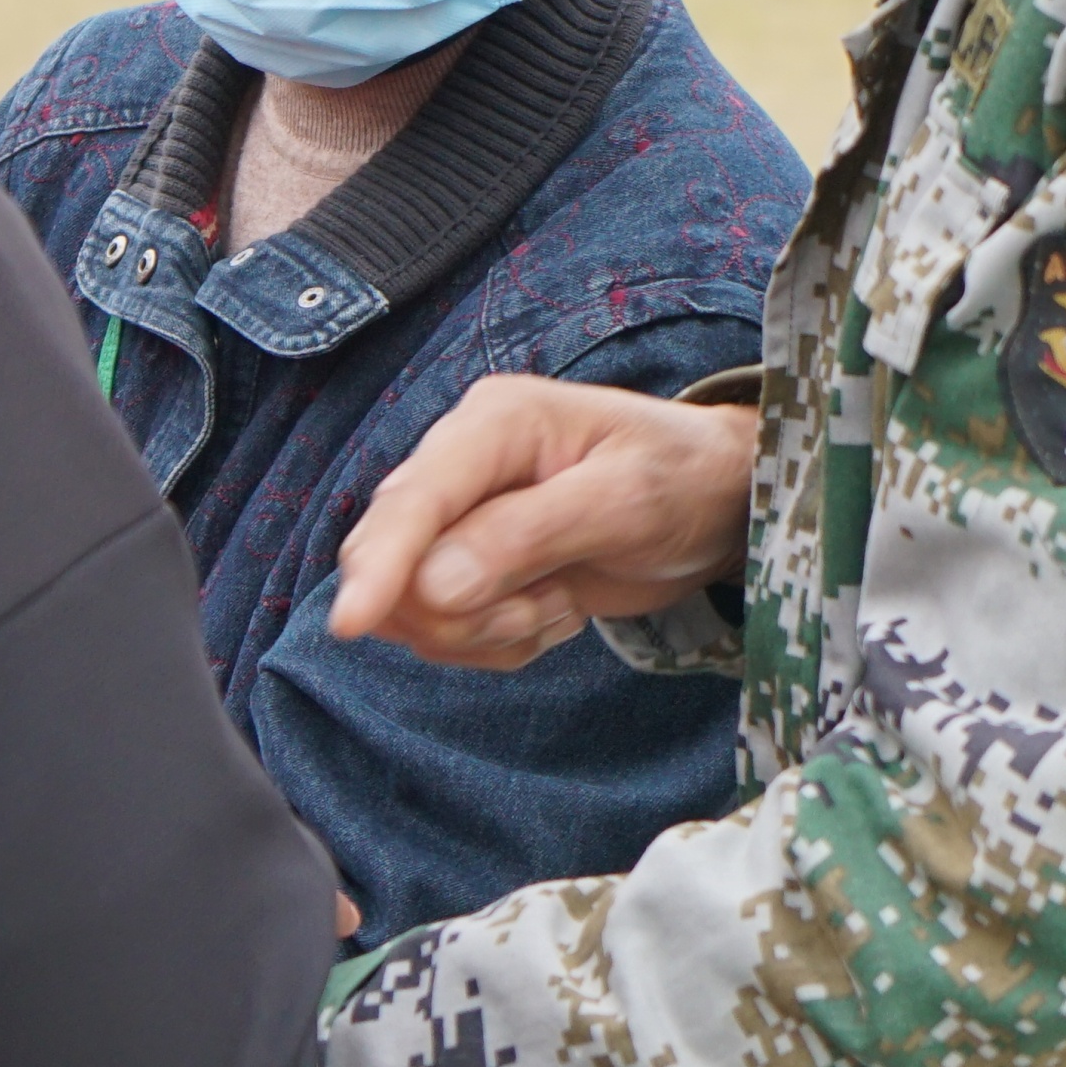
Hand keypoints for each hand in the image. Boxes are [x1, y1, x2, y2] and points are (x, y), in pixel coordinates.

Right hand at [328, 376, 754, 671]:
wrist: (714, 501)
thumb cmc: (682, 477)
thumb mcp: (624, 500)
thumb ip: (527, 535)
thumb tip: (432, 585)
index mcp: (493, 423)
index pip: (413, 499)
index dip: (377, 564)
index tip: (351, 625)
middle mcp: (460, 467)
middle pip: (398, 563)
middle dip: (464, 612)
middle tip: (549, 605)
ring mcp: (459, 520)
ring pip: (417, 610)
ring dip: (489, 631)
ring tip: (561, 601)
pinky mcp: (468, 567)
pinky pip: (448, 633)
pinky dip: (500, 643)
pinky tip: (554, 609)